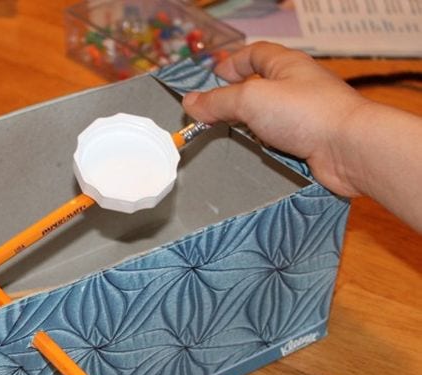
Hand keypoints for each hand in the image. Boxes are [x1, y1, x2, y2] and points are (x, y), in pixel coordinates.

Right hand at [182, 42, 369, 196]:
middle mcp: (298, 87)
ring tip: (227, 137)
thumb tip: (189, 102)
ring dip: (248, 126)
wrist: (349, 149)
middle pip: (260, 87)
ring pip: (268, 117)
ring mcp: (306, 115)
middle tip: (211, 114)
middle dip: (235, 99)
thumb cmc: (305, 113)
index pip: (256, 54)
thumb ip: (217, 101)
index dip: (232, 63)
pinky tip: (253, 155)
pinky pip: (279, 140)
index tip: (212, 79)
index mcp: (287, 65)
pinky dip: (264, 146)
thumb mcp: (250, 99)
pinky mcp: (310, 141)